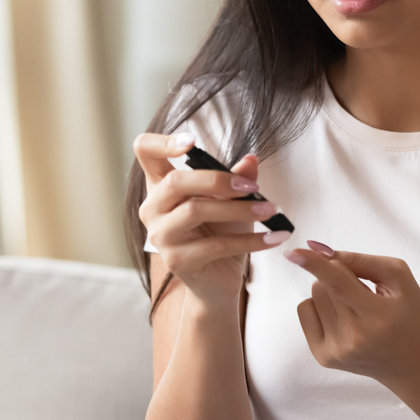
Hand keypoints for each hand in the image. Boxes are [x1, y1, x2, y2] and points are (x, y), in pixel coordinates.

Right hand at [134, 132, 289, 308]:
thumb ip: (239, 178)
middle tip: (252, 187)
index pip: (145, 151)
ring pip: (195, 211)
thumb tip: (252, 160)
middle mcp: (153, 208)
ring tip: (271, 210)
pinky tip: (274, 237)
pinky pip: (216, 244)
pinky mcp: (177, 261)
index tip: (192, 141)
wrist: (219, 278)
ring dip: (240, 209)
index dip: (163, 142)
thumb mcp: (232, 200)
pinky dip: (251, 240)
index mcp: (161, 185)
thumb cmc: (220, 232)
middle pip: (175, 181)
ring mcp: (161, 236)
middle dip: (217, 180)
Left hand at [287, 241, 419, 386]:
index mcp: (378, 317)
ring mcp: (336, 351)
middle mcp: (354, 338)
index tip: (293, 251)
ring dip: (330, 292)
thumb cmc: (410, 315)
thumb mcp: (399, 279)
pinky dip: (320, 306)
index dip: (315, 265)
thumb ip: (361, 260)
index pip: (339, 284)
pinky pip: (305, 311)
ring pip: (313, 295)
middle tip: (363, 294)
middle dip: (338, 277)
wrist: (413, 364)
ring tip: (356, 309)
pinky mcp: (323, 357)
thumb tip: (318, 250)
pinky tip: (342, 318)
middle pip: (323, 284)